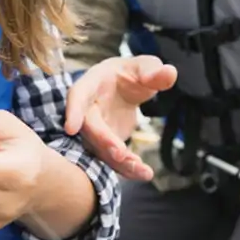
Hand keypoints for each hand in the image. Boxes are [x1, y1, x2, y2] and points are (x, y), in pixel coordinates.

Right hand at [64, 56, 176, 180]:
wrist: (125, 87)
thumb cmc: (130, 73)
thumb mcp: (145, 66)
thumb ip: (154, 70)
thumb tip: (169, 74)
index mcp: (92, 83)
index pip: (78, 95)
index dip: (73, 111)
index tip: (71, 128)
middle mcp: (88, 109)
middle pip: (89, 128)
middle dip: (103, 142)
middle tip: (121, 154)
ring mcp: (95, 130)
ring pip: (100, 150)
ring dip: (119, 162)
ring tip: (142, 171)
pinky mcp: (105, 145)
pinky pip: (112, 159)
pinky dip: (127, 168)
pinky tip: (144, 173)